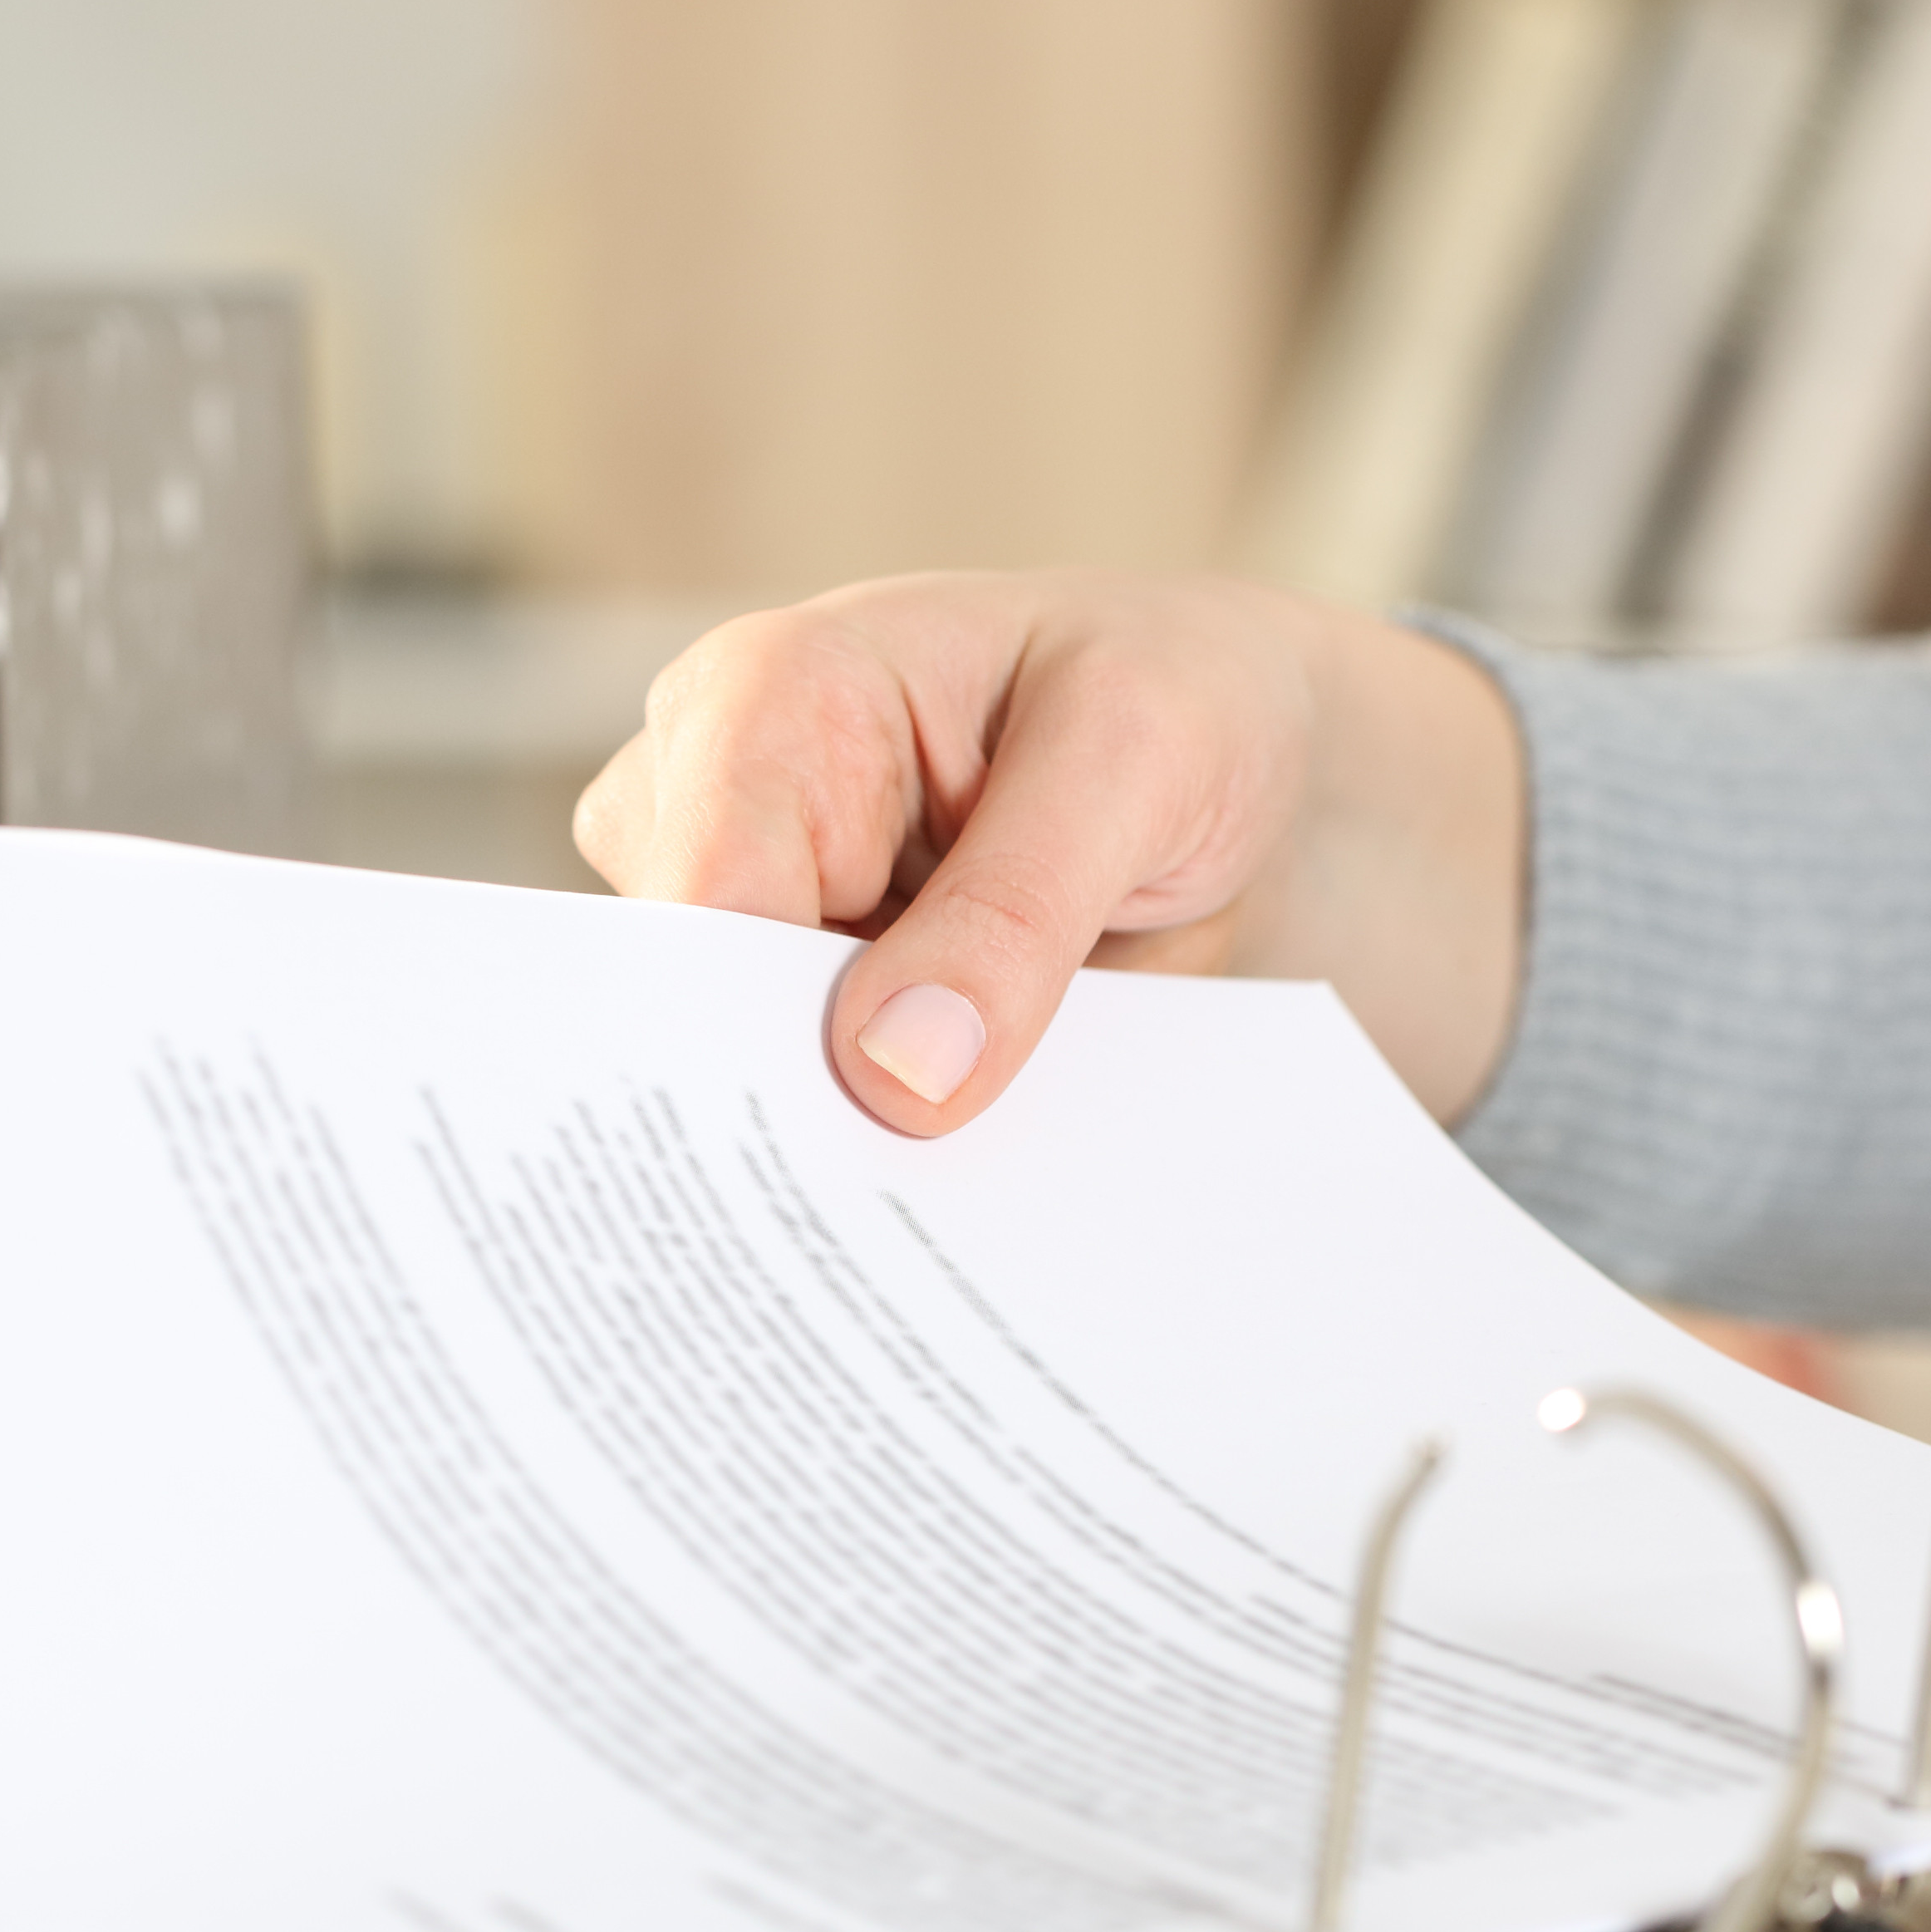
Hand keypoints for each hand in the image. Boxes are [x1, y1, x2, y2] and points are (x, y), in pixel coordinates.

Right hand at [572, 574, 1526, 1135]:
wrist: (1242, 762)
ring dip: (840, 1160)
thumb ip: (1016, 910)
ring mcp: (748, 919)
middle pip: (688, 1009)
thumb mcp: (1138, 762)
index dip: (747, 1040)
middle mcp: (715, 804)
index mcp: (767, 695)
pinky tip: (945, 1217)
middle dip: (789, 1124)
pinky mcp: (798, 1012)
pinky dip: (876, 1170)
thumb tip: (894, 1078)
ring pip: (738, 1084)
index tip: (843, 1154)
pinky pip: (807, 1118)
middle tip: (901, 1237)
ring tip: (945, 1230)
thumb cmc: (1180, 703)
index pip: (701, 896)